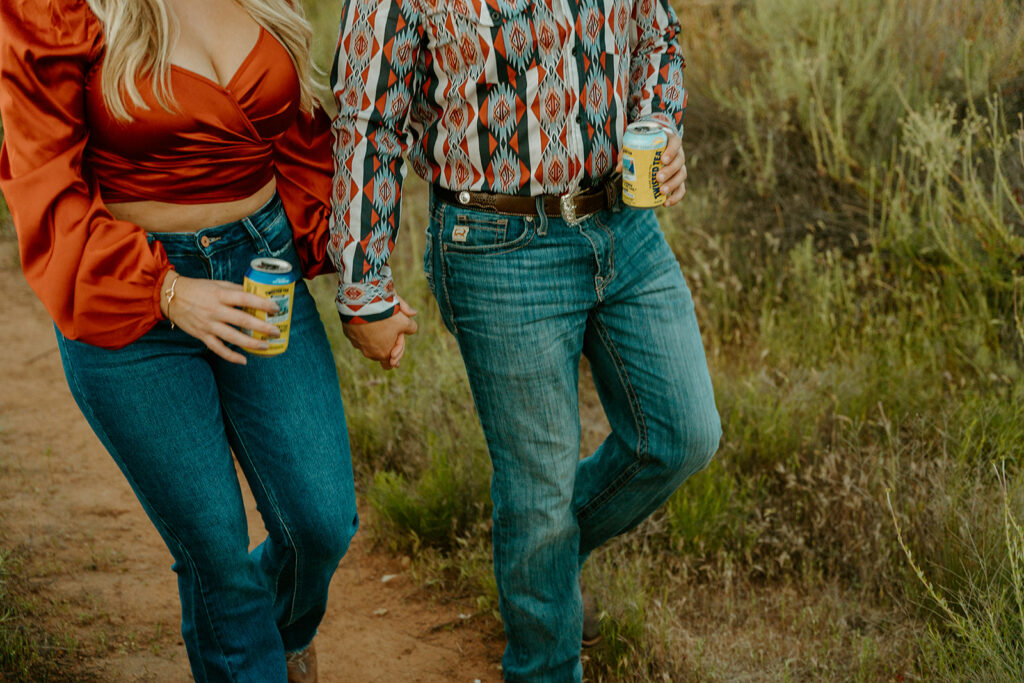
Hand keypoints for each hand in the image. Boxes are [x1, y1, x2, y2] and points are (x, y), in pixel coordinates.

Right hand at [160, 272, 279, 364]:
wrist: (171, 296)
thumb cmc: (198, 289)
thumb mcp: (218, 284)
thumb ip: (236, 289)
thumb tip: (257, 294)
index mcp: (220, 294)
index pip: (245, 298)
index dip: (262, 303)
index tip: (276, 308)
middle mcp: (215, 310)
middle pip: (242, 320)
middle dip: (262, 327)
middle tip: (276, 331)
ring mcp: (208, 324)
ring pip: (232, 337)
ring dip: (251, 343)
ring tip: (266, 346)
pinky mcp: (201, 335)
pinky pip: (218, 348)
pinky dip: (231, 356)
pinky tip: (244, 360)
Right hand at [342, 296, 417, 369]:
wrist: (361, 303)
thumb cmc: (385, 315)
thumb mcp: (403, 320)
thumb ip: (411, 325)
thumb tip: (413, 316)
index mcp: (383, 354)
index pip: (390, 364)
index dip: (397, 352)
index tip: (398, 343)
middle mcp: (368, 352)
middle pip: (379, 353)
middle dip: (385, 345)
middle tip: (390, 336)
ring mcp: (357, 343)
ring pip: (368, 344)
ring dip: (374, 338)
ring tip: (379, 325)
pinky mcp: (349, 333)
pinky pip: (358, 334)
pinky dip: (363, 330)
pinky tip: (367, 321)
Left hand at [613, 132, 686, 206]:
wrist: (654, 149)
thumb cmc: (646, 146)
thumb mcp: (637, 146)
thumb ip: (628, 154)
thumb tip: (619, 168)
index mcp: (670, 141)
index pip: (676, 143)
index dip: (671, 151)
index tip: (663, 159)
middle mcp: (678, 154)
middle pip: (679, 161)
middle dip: (670, 171)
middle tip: (658, 178)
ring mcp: (679, 167)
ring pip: (681, 175)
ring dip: (672, 184)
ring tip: (661, 191)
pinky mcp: (678, 179)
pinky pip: (681, 189)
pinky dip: (675, 197)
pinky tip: (666, 203)